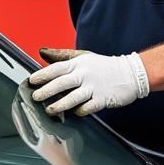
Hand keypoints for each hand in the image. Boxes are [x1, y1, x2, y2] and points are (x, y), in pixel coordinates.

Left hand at [29, 48, 149, 116]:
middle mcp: (85, 74)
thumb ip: (61, 56)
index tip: (32, 80)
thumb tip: (41, 52)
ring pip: (74, 97)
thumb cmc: (103, 66)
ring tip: (50, 110)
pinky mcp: (103, 99)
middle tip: (35, 97)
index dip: (43, 74)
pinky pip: (88, 107)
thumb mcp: (83, 57)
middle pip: (62, 83)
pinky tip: (73, 113)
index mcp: (78, 64)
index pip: (57, 68)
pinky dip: (79, 111)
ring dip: (61, 104)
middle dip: (47, 90)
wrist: (132, 73)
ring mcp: (94, 87)